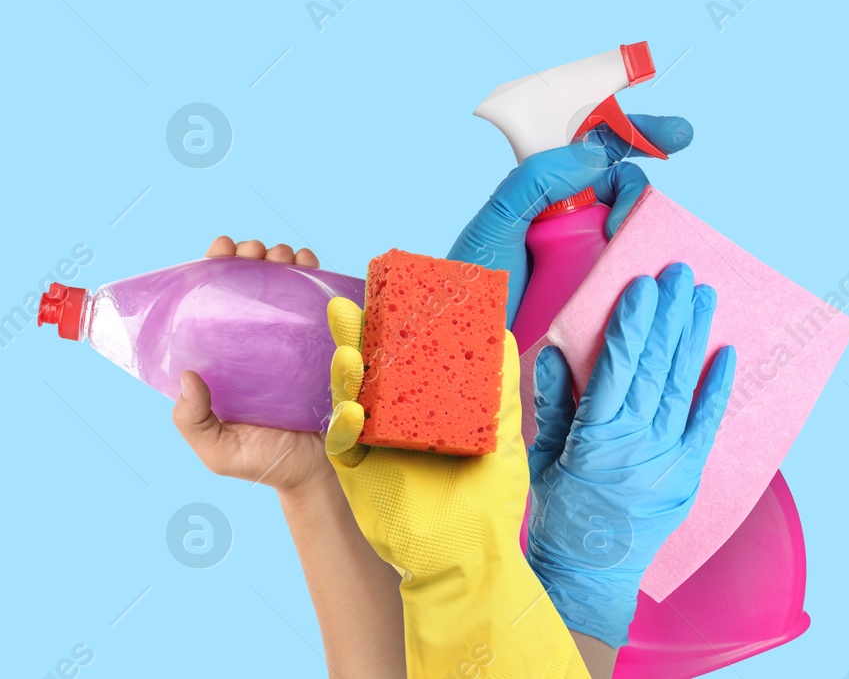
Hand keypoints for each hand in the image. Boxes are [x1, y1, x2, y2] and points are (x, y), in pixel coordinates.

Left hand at [172, 236, 329, 494]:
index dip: (215, 267)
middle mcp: (259, 342)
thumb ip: (193, 420)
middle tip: (256, 254)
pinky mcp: (329, 344)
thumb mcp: (217, 449)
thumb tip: (188, 375)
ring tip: (284, 257)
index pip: (214, 300)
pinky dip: (318, 276)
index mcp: (227, 357)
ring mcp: (295, 341)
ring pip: (288, 284)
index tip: (220, 251)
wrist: (319, 475)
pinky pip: (325, 303)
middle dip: (253, 255)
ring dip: (285, 259)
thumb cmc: (264, 462)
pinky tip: (312, 266)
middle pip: (252, 282)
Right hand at [322, 297, 586, 676]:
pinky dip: (345, 425)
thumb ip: (502, 388)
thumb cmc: (489, 500)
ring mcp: (373, 442)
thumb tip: (505, 333)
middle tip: (346, 306)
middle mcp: (397, 416)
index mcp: (428, 403)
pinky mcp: (356, 472)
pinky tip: (355, 412)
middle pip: (369, 367)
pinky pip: (342, 443)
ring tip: (348, 352)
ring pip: (348, 397)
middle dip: (355, 337)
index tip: (387, 290)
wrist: (468, 559)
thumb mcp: (503, 437)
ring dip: (344, 373)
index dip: (393, 325)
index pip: (404, 355)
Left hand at [447, 115, 693, 324]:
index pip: (597, 152)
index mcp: (549, 196)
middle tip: (620, 225)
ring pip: (637, 235)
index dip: (637, 134)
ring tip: (628, 258)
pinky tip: (658, 287)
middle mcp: (573, 223)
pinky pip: (637, 279)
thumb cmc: (470, 287)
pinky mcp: (600, 298)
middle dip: (639, 195)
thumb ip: (535, 180)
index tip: (678, 135)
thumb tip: (594, 157)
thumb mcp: (496, 224)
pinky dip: (654, 277)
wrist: (465, 350)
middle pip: (625, 192)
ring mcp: (589, 260)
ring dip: (649, 237)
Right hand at [527, 262, 735, 647]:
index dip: (632, 321)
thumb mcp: (542, 458)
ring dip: (694, 336)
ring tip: (702, 296)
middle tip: (680, 274)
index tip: (643, 284)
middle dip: (669, 314)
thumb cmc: (561, 516)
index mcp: (595, 436)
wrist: (590, 576)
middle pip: (656, 366)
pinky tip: (726, 353)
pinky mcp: (689, 474)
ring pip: (682, 385)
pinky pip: (706, 423)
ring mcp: (667, 459)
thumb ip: (553, 403)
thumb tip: (557, 352)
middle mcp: (637, 444)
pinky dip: (717, 387)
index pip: (618, 364)